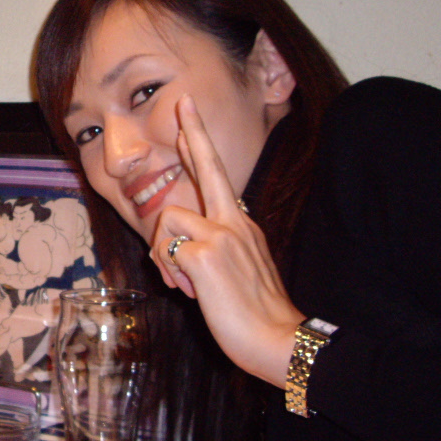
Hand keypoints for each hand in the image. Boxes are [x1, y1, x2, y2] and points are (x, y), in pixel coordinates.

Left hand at [149, 94, 302, 386]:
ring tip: (186, 283)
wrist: (278, 340)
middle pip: (209, 167)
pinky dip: (169, 274)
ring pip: (167, 217)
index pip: (217, 175)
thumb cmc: (255, 313)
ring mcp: (221, 235)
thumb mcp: (236, 271)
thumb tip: (173, 249)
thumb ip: (210, 249)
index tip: (188, 107)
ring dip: (162, 252)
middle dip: (193, 132)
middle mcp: (234, 221)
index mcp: (240, 224)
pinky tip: (191, 292)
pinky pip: (165, 252)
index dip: (200, 141)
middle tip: (183, 100)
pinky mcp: (206, 254)